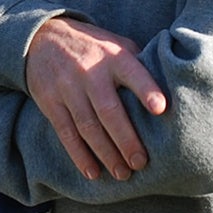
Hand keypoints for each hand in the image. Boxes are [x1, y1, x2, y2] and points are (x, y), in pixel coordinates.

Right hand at [24, 17, 167, 181]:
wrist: (42, 38)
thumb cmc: (92, 47)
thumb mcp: (116, 45)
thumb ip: (137, 64)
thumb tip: (170, 88)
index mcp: (113, 57)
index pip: (133, 73)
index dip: (146, 90)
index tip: (161, 109)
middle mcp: (90, 71)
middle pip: (109, 110)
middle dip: (126, 139)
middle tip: (140, 163)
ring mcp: (68, 88)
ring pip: (88, 126)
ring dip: (106, 153)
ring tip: (122, 174)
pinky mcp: (50, 102)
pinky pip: (66, 133)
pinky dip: (80, 155)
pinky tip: (93, 172)